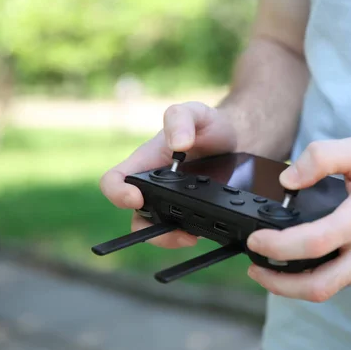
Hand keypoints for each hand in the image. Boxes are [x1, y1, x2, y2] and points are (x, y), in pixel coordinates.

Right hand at [100, 102, 236, 247]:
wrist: (236, 139)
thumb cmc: (207, 124)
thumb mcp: (195, 111)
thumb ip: (181, 118)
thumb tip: (178, 144)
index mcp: (144, 162)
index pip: (113, 181)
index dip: (117, 194)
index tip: (136, 198)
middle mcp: (152, 186)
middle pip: (135, 216)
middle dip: (148, 229)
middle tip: (174, 230)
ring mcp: (171, 202)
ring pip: (157, 229)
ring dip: (169, 238)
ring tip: (191, 236)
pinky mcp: (190, 213)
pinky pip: (181, 231)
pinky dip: (189, 235)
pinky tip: (204, 233)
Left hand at [246, 137, 350, 301]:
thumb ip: (320, 158)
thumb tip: (287, 180)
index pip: (311, 245)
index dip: (276, 248)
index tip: (255, 243)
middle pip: (318, 287)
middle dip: (279, 285)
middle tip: (256, 270)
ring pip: (333, 286)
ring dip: (301, 280)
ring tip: (280, 263)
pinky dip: (329, 272)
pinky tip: (321, 256)